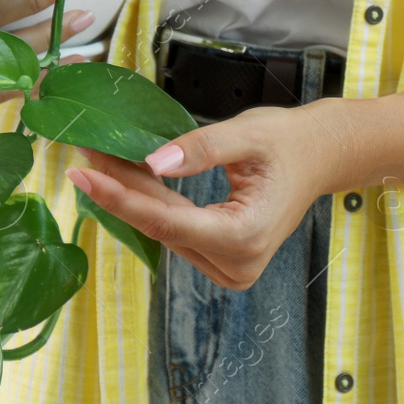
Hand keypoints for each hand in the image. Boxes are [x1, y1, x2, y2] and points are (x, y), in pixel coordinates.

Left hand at [65, 103, 348, 289]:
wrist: (319, 157)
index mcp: (245, 237)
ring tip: (104, 160)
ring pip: (165, 230)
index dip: (119, 198)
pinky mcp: (223, 262)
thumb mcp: (246, 134)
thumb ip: (199, 149)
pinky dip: (154, 204)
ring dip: (134, 196)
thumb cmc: (289, 143)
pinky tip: (130, 178)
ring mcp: (231, 269)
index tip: (84, 175)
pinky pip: (177, 232)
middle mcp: (237, 264)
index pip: (166, 221)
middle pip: (161, 226)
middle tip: (86, 156)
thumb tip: (153, 163)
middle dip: (121, 190)